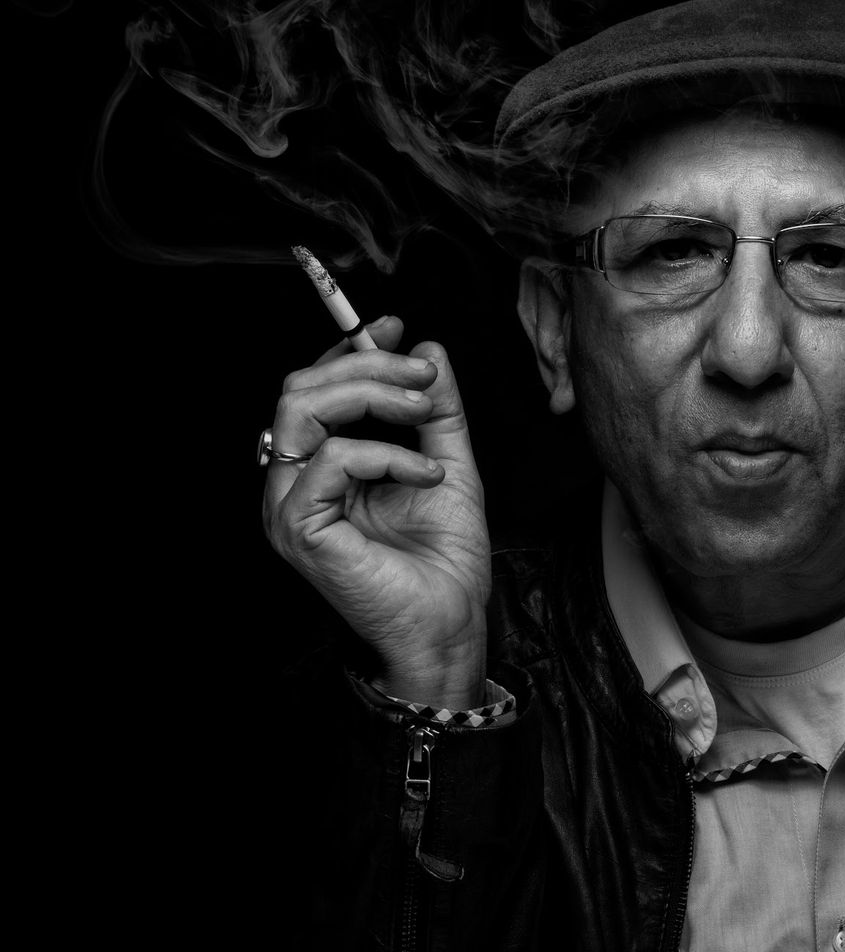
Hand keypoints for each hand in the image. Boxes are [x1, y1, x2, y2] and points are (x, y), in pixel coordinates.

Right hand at [262, 317, 490, 709]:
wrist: (449, 625)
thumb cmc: (444, 560)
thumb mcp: (449, 463)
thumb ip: (436, 410)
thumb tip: (429, 348)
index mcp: (320, 466)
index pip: (313, 388)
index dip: (350, 349)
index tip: (398, 326)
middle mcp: (293, 482)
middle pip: (300, 387)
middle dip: (369, 366)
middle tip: (425, 374)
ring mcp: (288, 505)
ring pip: (301, 408)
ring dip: (372, 395)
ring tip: (426, 413)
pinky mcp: (298, 528)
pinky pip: (331, 457)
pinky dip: (387, 453)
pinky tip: (428, 472)